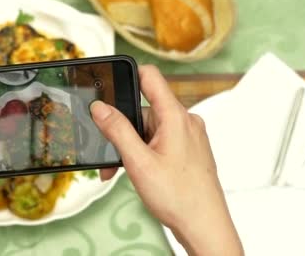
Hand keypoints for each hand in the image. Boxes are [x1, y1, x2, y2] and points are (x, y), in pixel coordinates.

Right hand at [90, 65, 242, 255]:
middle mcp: (184, 122)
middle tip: (109, 150)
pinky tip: (135, 172)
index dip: (127, 76)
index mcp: (175, 116)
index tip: (107, 85)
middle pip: (144, 109)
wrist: (204, 227)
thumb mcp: (138, 162)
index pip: (150, 77)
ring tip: (121, 170)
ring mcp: (187, 136)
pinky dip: (143, 153)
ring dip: (130, 146)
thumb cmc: (180, 198)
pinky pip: (158, 142)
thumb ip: (117, 130)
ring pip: (148, 129)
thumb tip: (100, 107)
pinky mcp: (187, 150)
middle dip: (122, 129)